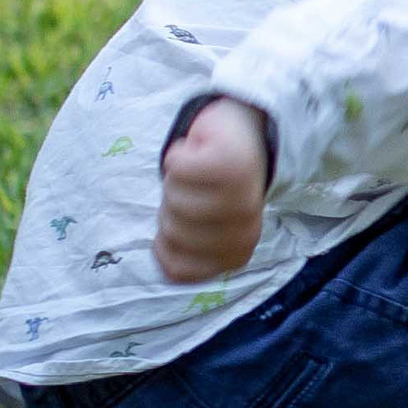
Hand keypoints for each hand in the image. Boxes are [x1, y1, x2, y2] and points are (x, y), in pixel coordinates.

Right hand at [155, 96, 270, 282]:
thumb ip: (187, 249)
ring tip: (196, 172)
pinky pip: (178, 167)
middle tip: (191, 191)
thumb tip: (162, 261)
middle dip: (169, 207)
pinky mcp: (232, 164)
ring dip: (174, 181)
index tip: (181, 221)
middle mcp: (245, 231)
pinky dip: (177, 155)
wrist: (244, 138)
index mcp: (236, 253)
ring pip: (173, 199)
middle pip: (171, 231)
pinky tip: (197, 153)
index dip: (164, 244)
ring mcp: (242, 198)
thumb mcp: (203, 228)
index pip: (177, 269)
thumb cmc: (215, 188)